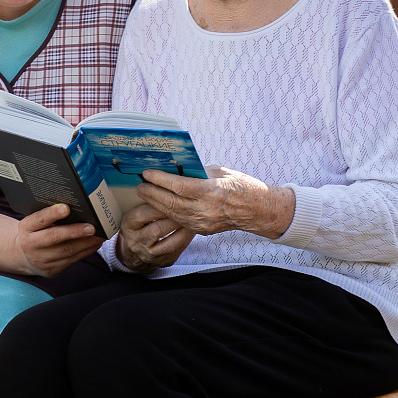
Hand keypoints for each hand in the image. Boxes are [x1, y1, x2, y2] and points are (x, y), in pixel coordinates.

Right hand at [14, 204, 104, 276]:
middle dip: (74, 232)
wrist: (24, 256)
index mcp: (26, 227)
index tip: (66, 208)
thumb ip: (48, 216)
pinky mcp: (52, 270)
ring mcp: (41, 259)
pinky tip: (95, 244)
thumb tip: (75, 207)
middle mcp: (31, 244)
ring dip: (86, 243)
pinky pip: (72, 260)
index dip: (52, 214)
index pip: (39, 219)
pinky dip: (86, 251)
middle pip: (53, 237)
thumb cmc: (35, 232)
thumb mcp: (34, 222)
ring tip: (100, 235)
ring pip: (66, 251)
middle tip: (92, 227)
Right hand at [113, 203, 194, 272]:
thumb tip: (164, 186)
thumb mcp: (135, 213)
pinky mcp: (162, 261)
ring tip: (192, 219)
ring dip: (182, 230)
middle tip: (186, 207)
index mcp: (128, 225)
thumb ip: (146, 202)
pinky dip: (186, 239)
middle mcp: (136, 241)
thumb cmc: (139, 226)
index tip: (171, 195)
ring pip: (168, 243)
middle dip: (173, 217)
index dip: (158, 204)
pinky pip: (177, 250)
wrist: (135, 252)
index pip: (142, 214)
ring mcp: (149, 254)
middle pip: (156, 229)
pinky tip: (192, 230)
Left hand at [136, 165, 295, 239]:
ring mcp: (203, 222)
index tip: (147, 172)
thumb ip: (198, 171)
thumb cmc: (240, 185)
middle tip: (139, 183)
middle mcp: (206, 209)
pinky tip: (158, 205)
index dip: (160, 180)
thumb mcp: (220, 172)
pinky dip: (166, 212)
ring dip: (155, 203)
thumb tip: (176, 167)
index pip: (179, 186)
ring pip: (172, 213)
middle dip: (152, 192)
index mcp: (211, 191)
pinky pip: (179, 221)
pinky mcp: (202, 230)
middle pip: (171, 202)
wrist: (257, 210)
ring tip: (144, 193)